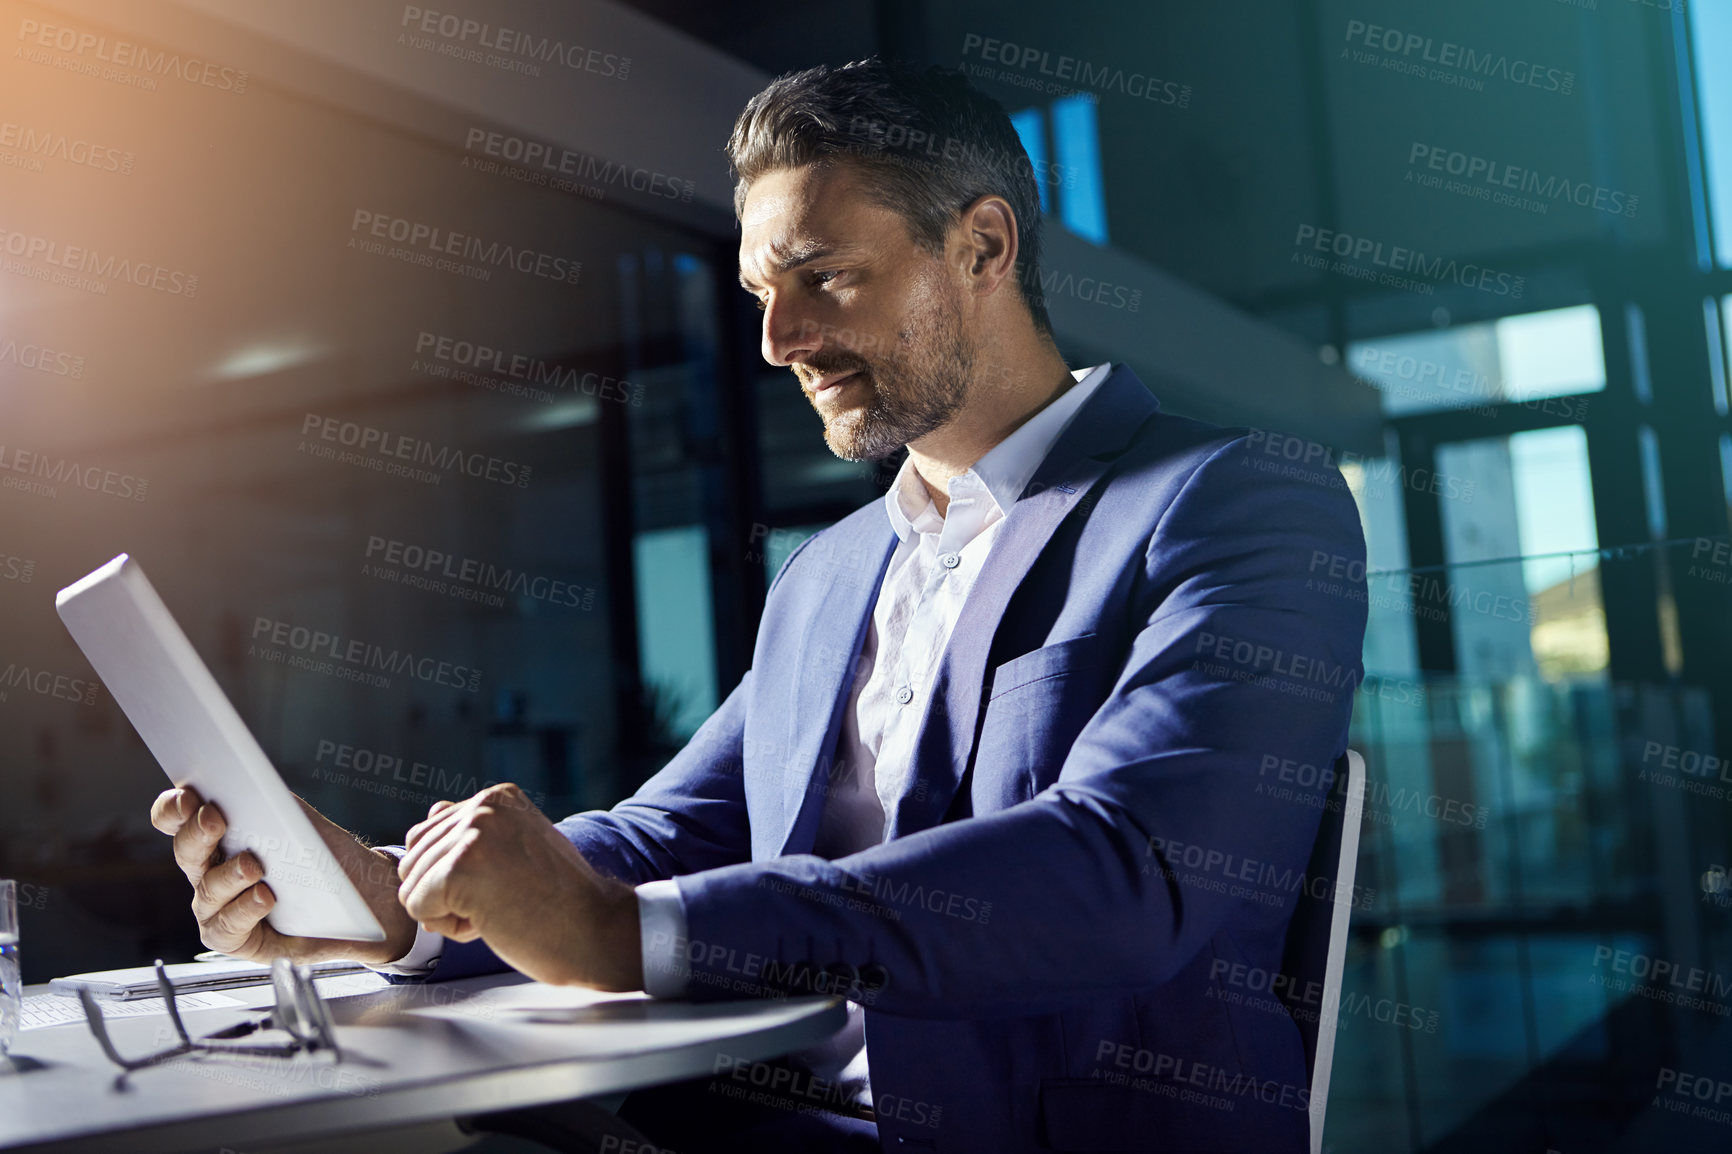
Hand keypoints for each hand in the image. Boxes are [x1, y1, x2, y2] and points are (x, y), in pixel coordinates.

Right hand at [149, 786, 417, 966]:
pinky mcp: (236, 938)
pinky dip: (245, 909)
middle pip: (187, 851)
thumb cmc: (324, 857)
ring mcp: (217, 906)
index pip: (177, 818)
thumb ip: (275, 803)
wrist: (360, 900)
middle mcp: (208, 870)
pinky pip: (227, 927)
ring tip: (253, 865)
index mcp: (216, 835)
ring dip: (229, 875)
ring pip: (207, 890)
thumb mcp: (301, 822)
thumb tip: (256, 783)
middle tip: (216, 818)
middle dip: (197, 833)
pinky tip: (264, 897)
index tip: (188, 795)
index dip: (174, 807)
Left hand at [396, 783, 641, 990]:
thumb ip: (473, 831)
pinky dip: (448, 927)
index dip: (458, 875)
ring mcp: (472, 834)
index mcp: (497, 797)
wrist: (595, 930)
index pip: (429, 834)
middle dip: (448, 893)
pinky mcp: (460, 869)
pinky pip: (416, 908)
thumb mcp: (517, 848)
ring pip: (411, 885)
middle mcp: (483, 806)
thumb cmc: (559, 900)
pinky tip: (490, 920)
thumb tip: (433, 812)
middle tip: (503, 900)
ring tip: (499, 908)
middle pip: (413, 859)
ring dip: (448, 912)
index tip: (507, 883)